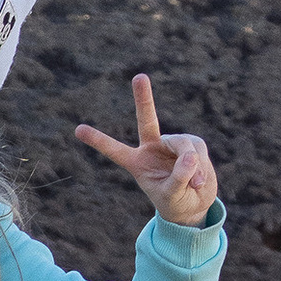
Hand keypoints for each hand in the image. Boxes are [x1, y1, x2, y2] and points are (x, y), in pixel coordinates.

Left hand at [75, 75, 217, 227]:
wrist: (194, 204)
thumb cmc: (176, 202)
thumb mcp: (172, 195)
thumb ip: (179, 177)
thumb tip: (189, 156)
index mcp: (136, 162)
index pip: (115, 150)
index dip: (98, 140)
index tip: (78, 129)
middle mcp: (152, 147)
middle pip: (148, 120)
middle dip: (144, 99)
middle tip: (139, 76)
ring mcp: (172, 144)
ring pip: (185, 145)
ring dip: (192, 165)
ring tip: (194, 184)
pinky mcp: (192, 144)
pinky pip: (198, 150)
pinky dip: (202, 167)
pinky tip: (200, 181)